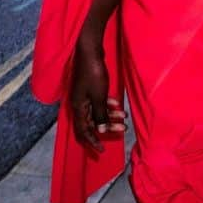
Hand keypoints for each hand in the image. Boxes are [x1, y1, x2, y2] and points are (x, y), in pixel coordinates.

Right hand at [69, 33, 127, 153]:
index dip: (92, 142)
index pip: (82, 131)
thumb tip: (101, 130)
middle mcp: (78, 104)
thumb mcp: (99, 97)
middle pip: (90, 124)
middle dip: (106, 129)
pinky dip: (108, 107)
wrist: (90, 51)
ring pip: (96, 113)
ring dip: (110, 117)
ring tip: (124, 118)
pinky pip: (98, 103)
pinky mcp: (89, 89)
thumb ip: (100, 115)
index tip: (102, 150)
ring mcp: (83, 96)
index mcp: (77, 108)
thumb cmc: (94, 73)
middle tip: (121, 130)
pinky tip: (118, 106)